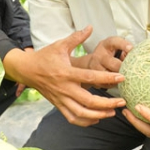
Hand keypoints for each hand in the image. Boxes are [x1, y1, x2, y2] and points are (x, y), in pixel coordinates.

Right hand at [3, 26, 125, 126]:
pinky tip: (96, 118)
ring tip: (112, 112)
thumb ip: (76, 37)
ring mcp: (61, 99)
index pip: (90, 77)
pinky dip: (85, 121)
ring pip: (82, 113)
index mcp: (66, 73)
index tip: (121, 77)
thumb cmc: (45, 56)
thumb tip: (90, 27)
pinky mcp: (58, 105)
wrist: (27, 70)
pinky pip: (72, 118)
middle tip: (122, 101)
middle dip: (107, 103)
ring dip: (99, 115)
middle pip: (89, 101)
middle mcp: (64, 88)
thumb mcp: (60, 45)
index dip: (106, 78)